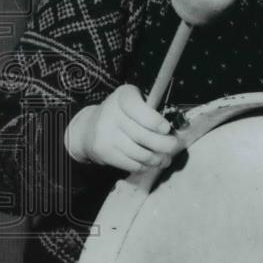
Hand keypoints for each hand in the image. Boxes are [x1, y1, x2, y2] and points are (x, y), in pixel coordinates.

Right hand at [66, 84, 180, 171]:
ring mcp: (105, 134)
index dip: (154, 121)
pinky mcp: (103, 151)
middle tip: (173, 146)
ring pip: (140, 153)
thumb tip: (173, 133)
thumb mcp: (135, 103)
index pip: (139, 109)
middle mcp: (111, 113)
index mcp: (123, 96)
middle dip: (164, 144)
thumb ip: (152, 112)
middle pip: (143, 135)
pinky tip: (149, 163)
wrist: (89, 128)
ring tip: (164, 159)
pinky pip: (131, 164)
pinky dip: (144, 166)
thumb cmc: (122, 114)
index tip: (167, 129)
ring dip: (157, 159)